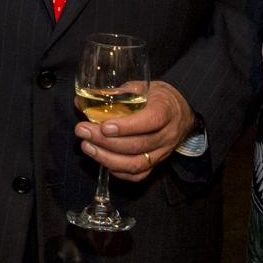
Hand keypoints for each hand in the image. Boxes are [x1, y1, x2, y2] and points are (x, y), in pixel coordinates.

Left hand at [75, 81, 193, 182]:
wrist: (182, 112)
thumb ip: (114, 94)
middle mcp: (167, 134)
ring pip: (136, 164)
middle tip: (83, 131)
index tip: (103, 126)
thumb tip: (81, 101)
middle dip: (106, 141)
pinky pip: (138, 175)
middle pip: (137, 145)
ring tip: (87, 146)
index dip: (126, 126)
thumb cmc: (158, 97)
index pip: (150, 121)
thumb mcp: (142, 87)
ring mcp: (163, 152)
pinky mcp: (157, 163)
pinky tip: (101, 159)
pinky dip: (118, 171)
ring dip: (107, 158)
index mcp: (165, 110)